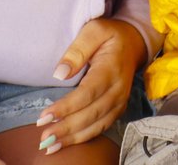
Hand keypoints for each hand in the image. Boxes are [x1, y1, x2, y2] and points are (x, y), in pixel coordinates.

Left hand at [34, 19, 145, 154]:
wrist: (134, 43)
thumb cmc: (110, 35)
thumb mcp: (94, 30)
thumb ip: (77, 50)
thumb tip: (59, 74)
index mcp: (111, 69)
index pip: (87, 93)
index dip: (66, 107)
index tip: (44, 116)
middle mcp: (118, 89)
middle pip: (91, 114)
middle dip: (66, 128)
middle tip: (43, 138)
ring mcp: (120, 101)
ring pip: (96, 125)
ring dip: (73, 138)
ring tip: (50, 146)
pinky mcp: (118, 109)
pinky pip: (101, 127)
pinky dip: (83, 138)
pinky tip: (65, 143)